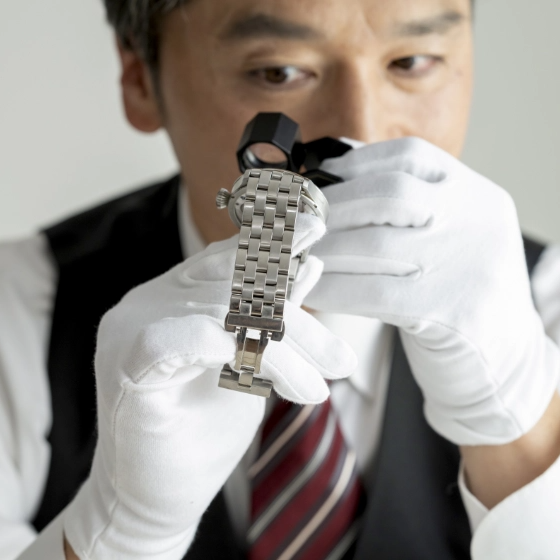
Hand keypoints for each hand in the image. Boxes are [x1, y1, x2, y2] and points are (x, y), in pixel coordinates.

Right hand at [62, 213, 356, 558]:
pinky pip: (197, 336)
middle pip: (237, 282)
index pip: (228, 256)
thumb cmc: (204, 429)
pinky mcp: (126, 360)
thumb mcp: (253, 362)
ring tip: (316, 388)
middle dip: (295, 321)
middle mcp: (150, 299)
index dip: (271, 240)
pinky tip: (289, 386)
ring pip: (226, 306)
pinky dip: (251, 355)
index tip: (317, 229)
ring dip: (285, 348)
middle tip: (339, 360)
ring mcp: (132, 324)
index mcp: (174, 294)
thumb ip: (272, 315)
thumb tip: (310, 265)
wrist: (159, 498)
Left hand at [307, 137, 559, 445]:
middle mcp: (476, 221)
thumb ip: (408, 212)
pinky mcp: (450, 312)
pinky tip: (307, 292)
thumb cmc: (459, 298)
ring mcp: (466, 265)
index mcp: (475, 197)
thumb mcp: (449, 242)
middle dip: (333, 207)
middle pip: (389, 194)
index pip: (411, 157)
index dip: (357, 163)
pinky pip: (372, 292)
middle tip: (298, 222)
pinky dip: (331, 289)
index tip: (320, 177)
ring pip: (375, 244)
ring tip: (293, 257)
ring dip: (323, 250)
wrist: (503, 363)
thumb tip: (335, 179)